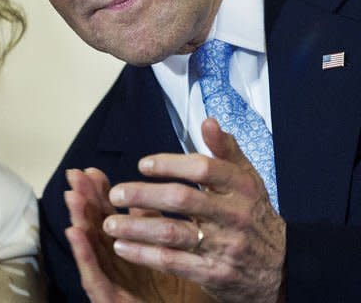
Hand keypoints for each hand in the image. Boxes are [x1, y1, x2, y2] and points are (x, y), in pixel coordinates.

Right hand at [65, 169, 213, 301]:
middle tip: (75, 175)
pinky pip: (94, 278)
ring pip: (90, 249)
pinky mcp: (109, 301)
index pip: (111, 219)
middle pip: (96, 229)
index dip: (101, 195)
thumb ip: (154, 228)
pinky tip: (75, 233)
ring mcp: (110, 285)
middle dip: (84, 200)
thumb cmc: (178, 298)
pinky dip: (83, 255)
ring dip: (79, 220)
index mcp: (129, 254)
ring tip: (72, 196)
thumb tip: (142, 200)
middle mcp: (116, 267)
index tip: (93, 171)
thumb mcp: (170, 255)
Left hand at [104, 118, 285, 302]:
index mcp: (241, 187)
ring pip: (172, 232)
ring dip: (136, 227)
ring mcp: (225, 246)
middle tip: (115, 194)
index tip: (142, 164)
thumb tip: (208, 121)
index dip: (169, 163)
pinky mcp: (215, 274)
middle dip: (142, 194)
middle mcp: (234, 215)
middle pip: (181, 199)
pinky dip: (144, 255)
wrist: (285, 269)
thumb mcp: (248, 180)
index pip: (202, 167)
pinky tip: (122, 247)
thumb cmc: (254, 216)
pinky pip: (173, 262)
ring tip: (109, 223)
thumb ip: (226, 150)